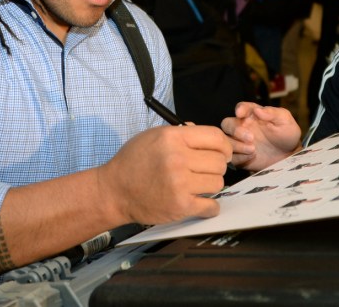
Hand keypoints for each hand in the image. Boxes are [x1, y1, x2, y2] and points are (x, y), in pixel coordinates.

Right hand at [99, 125, 231, 224]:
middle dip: (216, 166)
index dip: (224, 145)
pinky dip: (209, 206)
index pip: (216, 137)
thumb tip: (206, 135)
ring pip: (218, 182)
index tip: (223, 152)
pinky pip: (211, 206)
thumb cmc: (132, 162)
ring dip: (211, 184)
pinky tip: (201, 200)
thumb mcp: (154, 135)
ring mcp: (179, 184)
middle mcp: (177, 159)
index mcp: (173, 138)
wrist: (114, 190)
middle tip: (206, 170)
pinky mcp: (180, 206)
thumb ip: (181, 133)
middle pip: (219, 161)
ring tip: (197, 184)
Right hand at [221, 102, 301, 171]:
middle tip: (250, 137)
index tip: (240, 113)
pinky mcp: (240, 156)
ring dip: (237, 145)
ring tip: (253, 149)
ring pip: (226, 140)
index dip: (239, 109)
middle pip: (227, 124)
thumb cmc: (287, 134)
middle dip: (235, 129)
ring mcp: (239, 142)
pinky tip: (252, 156)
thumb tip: (258, 110)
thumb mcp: (285, 120)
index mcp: (252, 115)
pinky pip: (232, 156)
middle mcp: (243, 127)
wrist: (289, 156)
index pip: (241, 108)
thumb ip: (273, 113)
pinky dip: (240, 156)